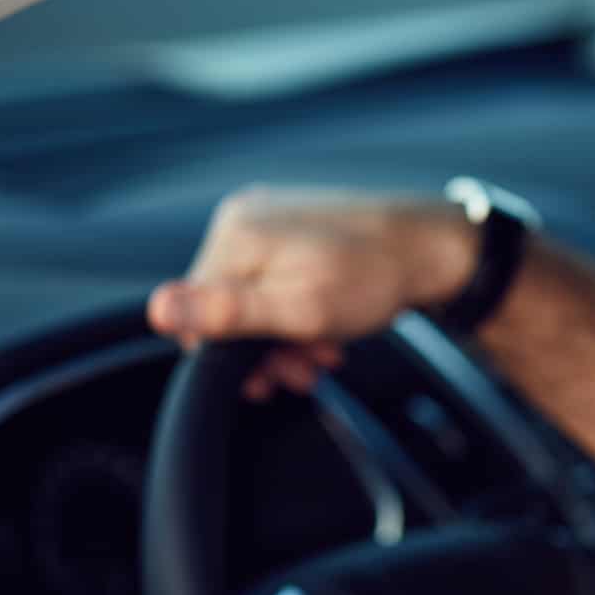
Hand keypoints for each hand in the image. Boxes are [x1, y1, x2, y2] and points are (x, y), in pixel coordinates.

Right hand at [147, 187, 472, 399]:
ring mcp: (274, 220)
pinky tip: (328, 331)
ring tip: (324, 352)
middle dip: (265, 348)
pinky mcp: (299, 229)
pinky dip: (300, 313)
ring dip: (286, 336)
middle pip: (227, 306)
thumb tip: (157, 308)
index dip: (233, 355)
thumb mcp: (298, 308)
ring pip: (257, 298)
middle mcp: (247, 218)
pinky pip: (280, 282)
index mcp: (237, 234)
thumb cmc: (374, 277)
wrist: (437, 248)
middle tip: (306, 369)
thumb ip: (227, 312)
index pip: (197, 313)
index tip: (273, 375)